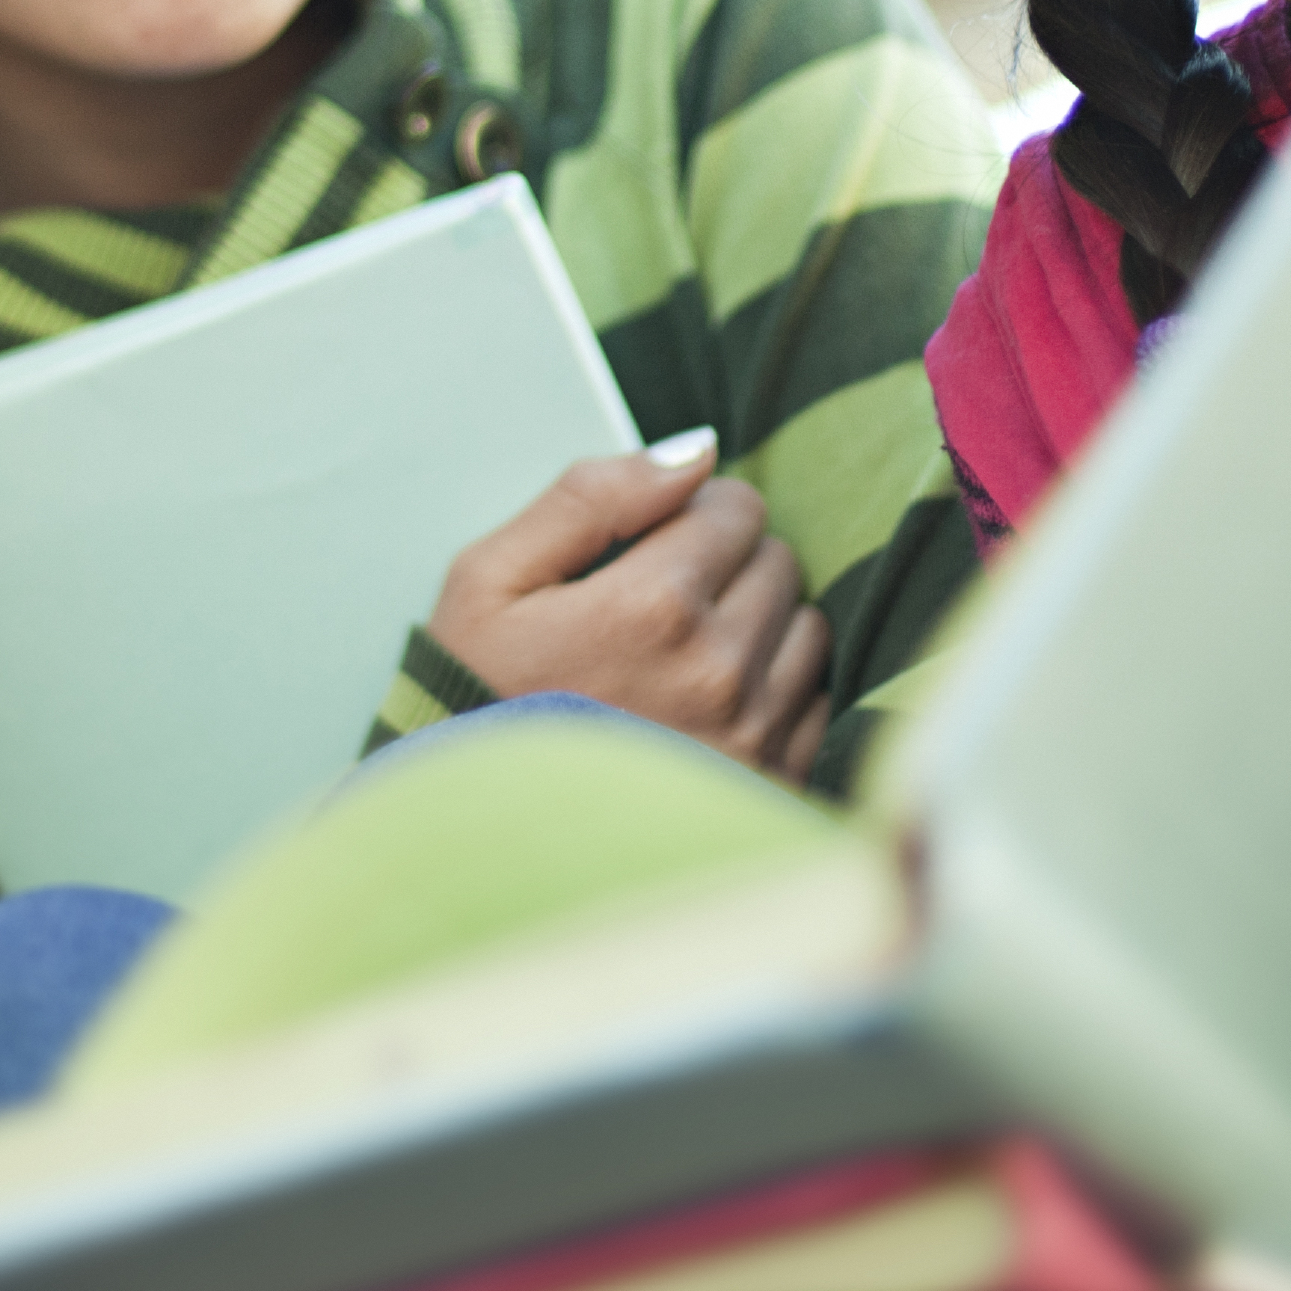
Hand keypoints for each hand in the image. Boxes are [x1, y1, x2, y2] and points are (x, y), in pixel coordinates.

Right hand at [426, 431, 830, 781]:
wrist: (474, 837)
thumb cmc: (477, 698)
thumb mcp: (489, 580)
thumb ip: (590, 497)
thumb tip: (695, 453)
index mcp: (652, 608)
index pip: (736, 507)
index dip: (692, 513)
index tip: (651, 545)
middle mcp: (718, 672)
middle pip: (777, 561)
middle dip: (727, 565)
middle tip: (658, 606)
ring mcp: (752, 737)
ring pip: (805, 627)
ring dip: (759, 626)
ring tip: (683, 657)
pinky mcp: (770, 785)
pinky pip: (815, 702)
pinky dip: (776, 691)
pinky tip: (710, 708)